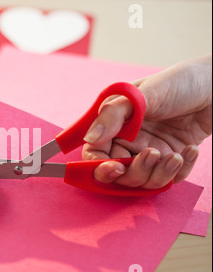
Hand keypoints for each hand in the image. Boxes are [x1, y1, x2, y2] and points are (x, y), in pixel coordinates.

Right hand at [82, 55, 211, 188]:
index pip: (95, 153)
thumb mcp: (141, 95)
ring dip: (159, 173)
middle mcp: (128, 140)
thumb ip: (112, 116)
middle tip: (152, 155)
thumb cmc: (179, 82)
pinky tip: (189, 150)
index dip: (100, 166)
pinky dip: (179, 170)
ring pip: (142, 181)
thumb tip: (90, 138)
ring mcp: (149, 151)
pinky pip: (167, 179)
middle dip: (134, 172)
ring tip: (174, 155)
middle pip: (118, 173)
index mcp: (114, 124)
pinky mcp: (170, 158)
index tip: (115, 168)